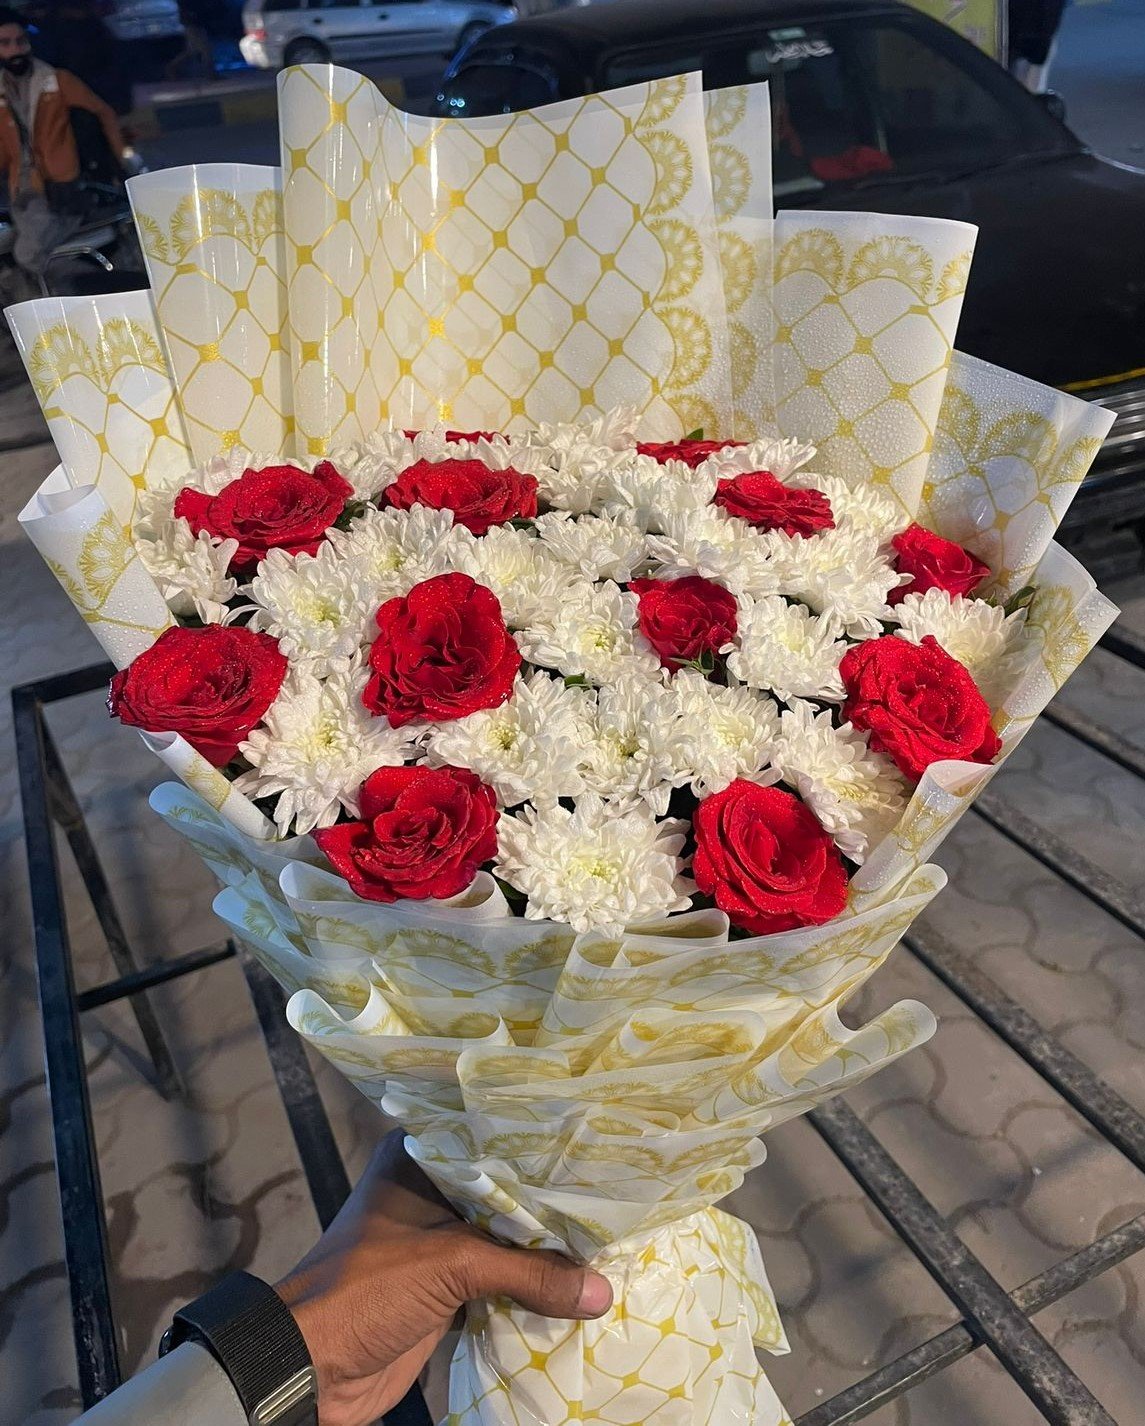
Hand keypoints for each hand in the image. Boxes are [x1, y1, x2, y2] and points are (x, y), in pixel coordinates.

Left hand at [276, 1131, 611, 1425]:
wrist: (311, 1369)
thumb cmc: (367, 1289)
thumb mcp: (452, 1265)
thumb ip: (529, 1272)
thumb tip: (601, 1290)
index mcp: (418, 1159)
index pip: (492, 1139)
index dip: (540, 1145)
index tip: (595, 1144)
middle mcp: (430, 1192)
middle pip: (505, 1194)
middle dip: (552, 1204)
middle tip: (614, 1195)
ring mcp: (437, 1243)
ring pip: (505, 1240)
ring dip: (545, 1250)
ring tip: (610, 1236)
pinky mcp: (444, 1290)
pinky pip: (500, 1281)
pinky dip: (531, 1287)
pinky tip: (577, 1284)